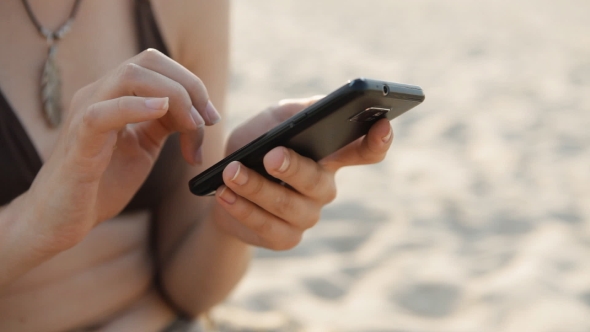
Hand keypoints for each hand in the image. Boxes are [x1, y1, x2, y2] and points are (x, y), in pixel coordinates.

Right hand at [24, 49, 219, 250]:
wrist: (62, 219)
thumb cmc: (101, 184)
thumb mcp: (143, 147)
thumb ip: (165, 125)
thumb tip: (198, 114)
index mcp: (114, 95)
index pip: (155, 64)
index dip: (191, 83)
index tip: (211, 117)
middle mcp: (98, 96)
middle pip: (148, 61)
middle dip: (189, 86)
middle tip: (208, 121)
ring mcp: (85, 114)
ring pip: (129, 76)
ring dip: (174, 96)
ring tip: (192, 126)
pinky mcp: (79, 143)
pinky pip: (102, 113)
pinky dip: (135, 107)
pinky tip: (161, 111)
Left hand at [213, 97, 392, 249]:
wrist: (221, 187)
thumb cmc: (253, 148)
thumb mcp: (270, 121)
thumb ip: (294, 112)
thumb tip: (319, 106)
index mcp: (329, 156)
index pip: (365, 151)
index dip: (378, 141)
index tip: (381, 125)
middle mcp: (324, 187)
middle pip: (318, 181)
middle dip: (293, 168)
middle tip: (271, 156)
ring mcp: (307, 215)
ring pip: (287, 205)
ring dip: (256, 188)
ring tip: (230, 172)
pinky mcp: (286, 237)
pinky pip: (268, 227)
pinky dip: (244, 210)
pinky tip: (225, 195)